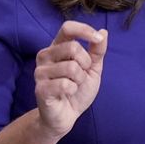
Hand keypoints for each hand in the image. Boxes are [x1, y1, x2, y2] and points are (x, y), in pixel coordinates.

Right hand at [34, 21, 107, 137]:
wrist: (67, 115)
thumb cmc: (78, 89)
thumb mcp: (93, 68)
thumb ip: (97, 51)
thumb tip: (104, 32)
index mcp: (57, 47)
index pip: (67, 28)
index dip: (84, 30)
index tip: (97, 39)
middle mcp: (45, 56)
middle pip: (73, 47)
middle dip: (85, 63)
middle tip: (81, 75)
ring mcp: (40, 72)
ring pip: (71, 67)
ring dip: (79, 79)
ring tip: (73, 86)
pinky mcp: (40, 89)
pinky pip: (65, 84)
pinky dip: (73, 90)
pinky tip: (67, 94)